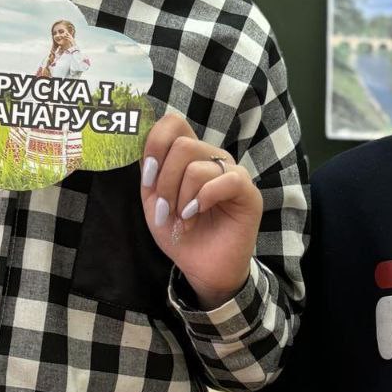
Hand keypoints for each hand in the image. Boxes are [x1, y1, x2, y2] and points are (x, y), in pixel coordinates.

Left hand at [141, 114, 263, 308]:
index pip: (174, 123)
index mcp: (190, 156)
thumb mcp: (154, 201)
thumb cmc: (180, 233)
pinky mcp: (247, 191)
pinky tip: (195, 215)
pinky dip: (203, 199)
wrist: (202, 268)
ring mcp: (231, 172)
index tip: (149, 176)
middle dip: (166, 182)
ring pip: (197, 166)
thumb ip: (150, 172)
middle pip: (182, 146)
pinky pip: (225, 180)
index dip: (155, 144)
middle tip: (166, 209)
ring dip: (181, 198)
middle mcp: (212, 158)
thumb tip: (143, 147)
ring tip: (182, 219)